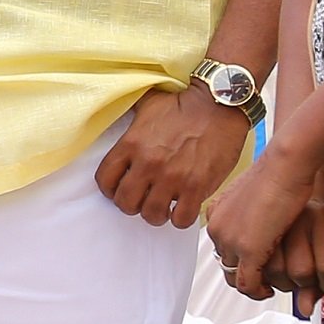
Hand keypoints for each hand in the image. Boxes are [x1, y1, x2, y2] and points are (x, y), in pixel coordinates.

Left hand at [102, 86, 253, 227]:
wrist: (219, 105)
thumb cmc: (184, 104)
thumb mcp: (147, 105)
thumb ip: (131, 120)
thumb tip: (120, 116)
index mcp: (131, 144)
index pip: (104, 180)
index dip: (110, 189)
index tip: (120, 188)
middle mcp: (148, 163)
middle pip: (125, 203)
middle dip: (132, 204)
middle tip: (143, 199)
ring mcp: (172, 177)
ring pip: (151, 215)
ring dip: (156, 214)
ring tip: (163, 206)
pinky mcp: (197, 187)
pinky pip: (181, 219)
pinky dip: (181, 218)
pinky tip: (184, 207)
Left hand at [208, 155, 323, 312]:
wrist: (284, 166)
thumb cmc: (277, 172)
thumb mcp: (254, 193)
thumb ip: (249, 211)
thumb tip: (259, 221)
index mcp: (217, 214)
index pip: (222, 247)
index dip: (239, 260)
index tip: (255, 265)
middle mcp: (218, 228)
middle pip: (226, 264)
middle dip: (245, 275)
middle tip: (263, 280)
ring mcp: (231, 240)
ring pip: (234, 277)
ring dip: (251, 286)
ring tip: (267, 287)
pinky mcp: (248, 251)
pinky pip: (247, 284)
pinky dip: (257, 292)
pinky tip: (269, 290)